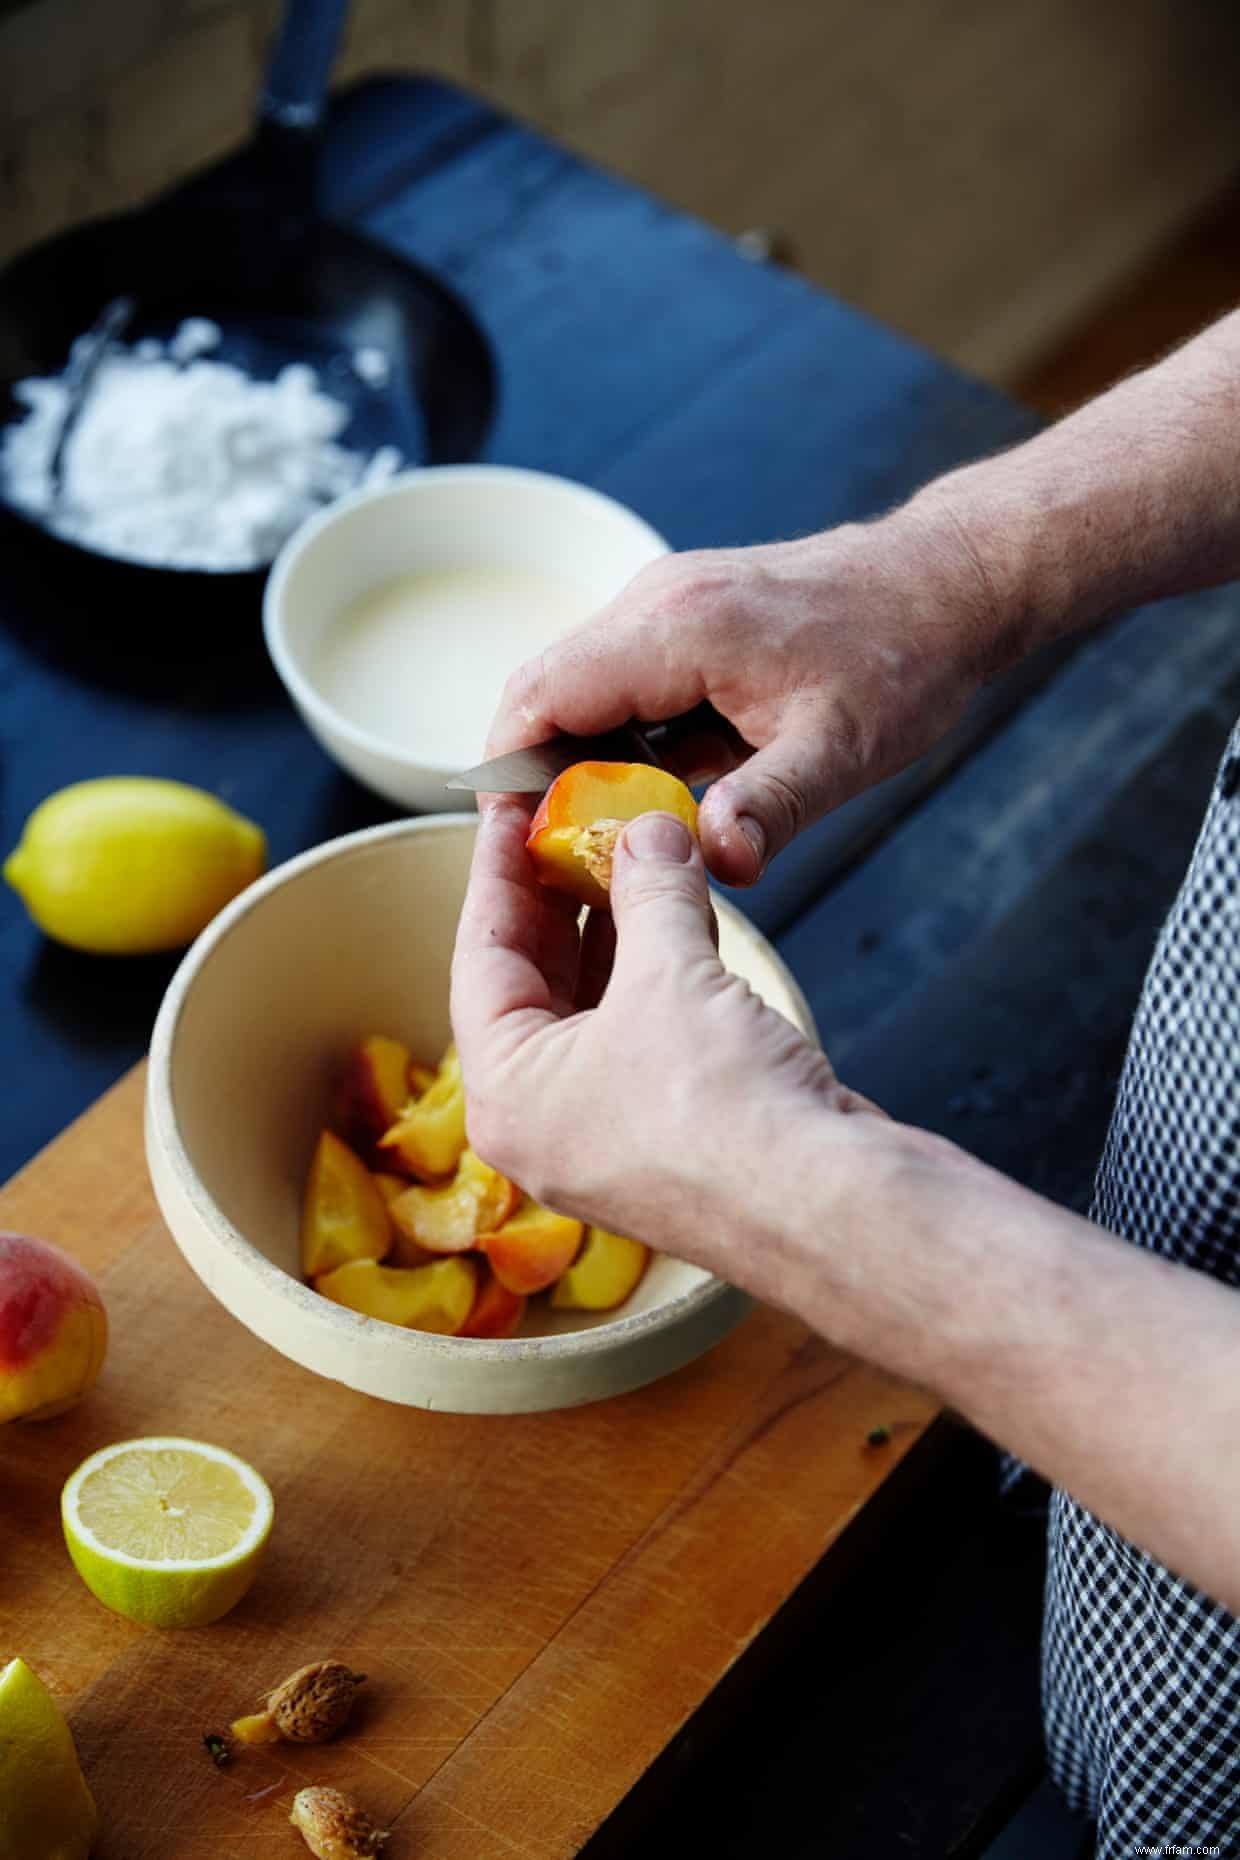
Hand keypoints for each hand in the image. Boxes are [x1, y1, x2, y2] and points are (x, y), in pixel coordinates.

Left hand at [451, 801, 882, 1285]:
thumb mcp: (670, 973)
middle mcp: (546, 1121)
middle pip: (534, 982)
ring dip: (616, 929)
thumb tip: (646, 833)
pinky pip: (646, 1033)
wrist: (832, 1207)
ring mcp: (611, 1133)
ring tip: (630, 849)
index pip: (482, 957)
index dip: (498, 872)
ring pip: (595, 1007)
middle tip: (573, 818)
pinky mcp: (675, 1135)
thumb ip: (650, 890)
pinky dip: (659, 972)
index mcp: (509, 1094)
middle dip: (559, 895)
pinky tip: (682, 915)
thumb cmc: (726, 1112)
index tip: (508, 808)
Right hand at [488, 510, 1002, 885]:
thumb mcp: (843, 750)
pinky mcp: (683, 619)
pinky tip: (654, 797)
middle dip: (535, 779)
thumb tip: (711, 863)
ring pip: (577, 689)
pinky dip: (617, 743)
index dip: (507, 774)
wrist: (948, 584)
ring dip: (577, 764)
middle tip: (553, 859)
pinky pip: (619, 684)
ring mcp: (666, 604)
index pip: (540, 695)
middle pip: (544, 692)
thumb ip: (769, 808)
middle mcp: (656, 601)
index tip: (510, 843)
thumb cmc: (903, 657)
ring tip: (602, 841)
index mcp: (678, 626)